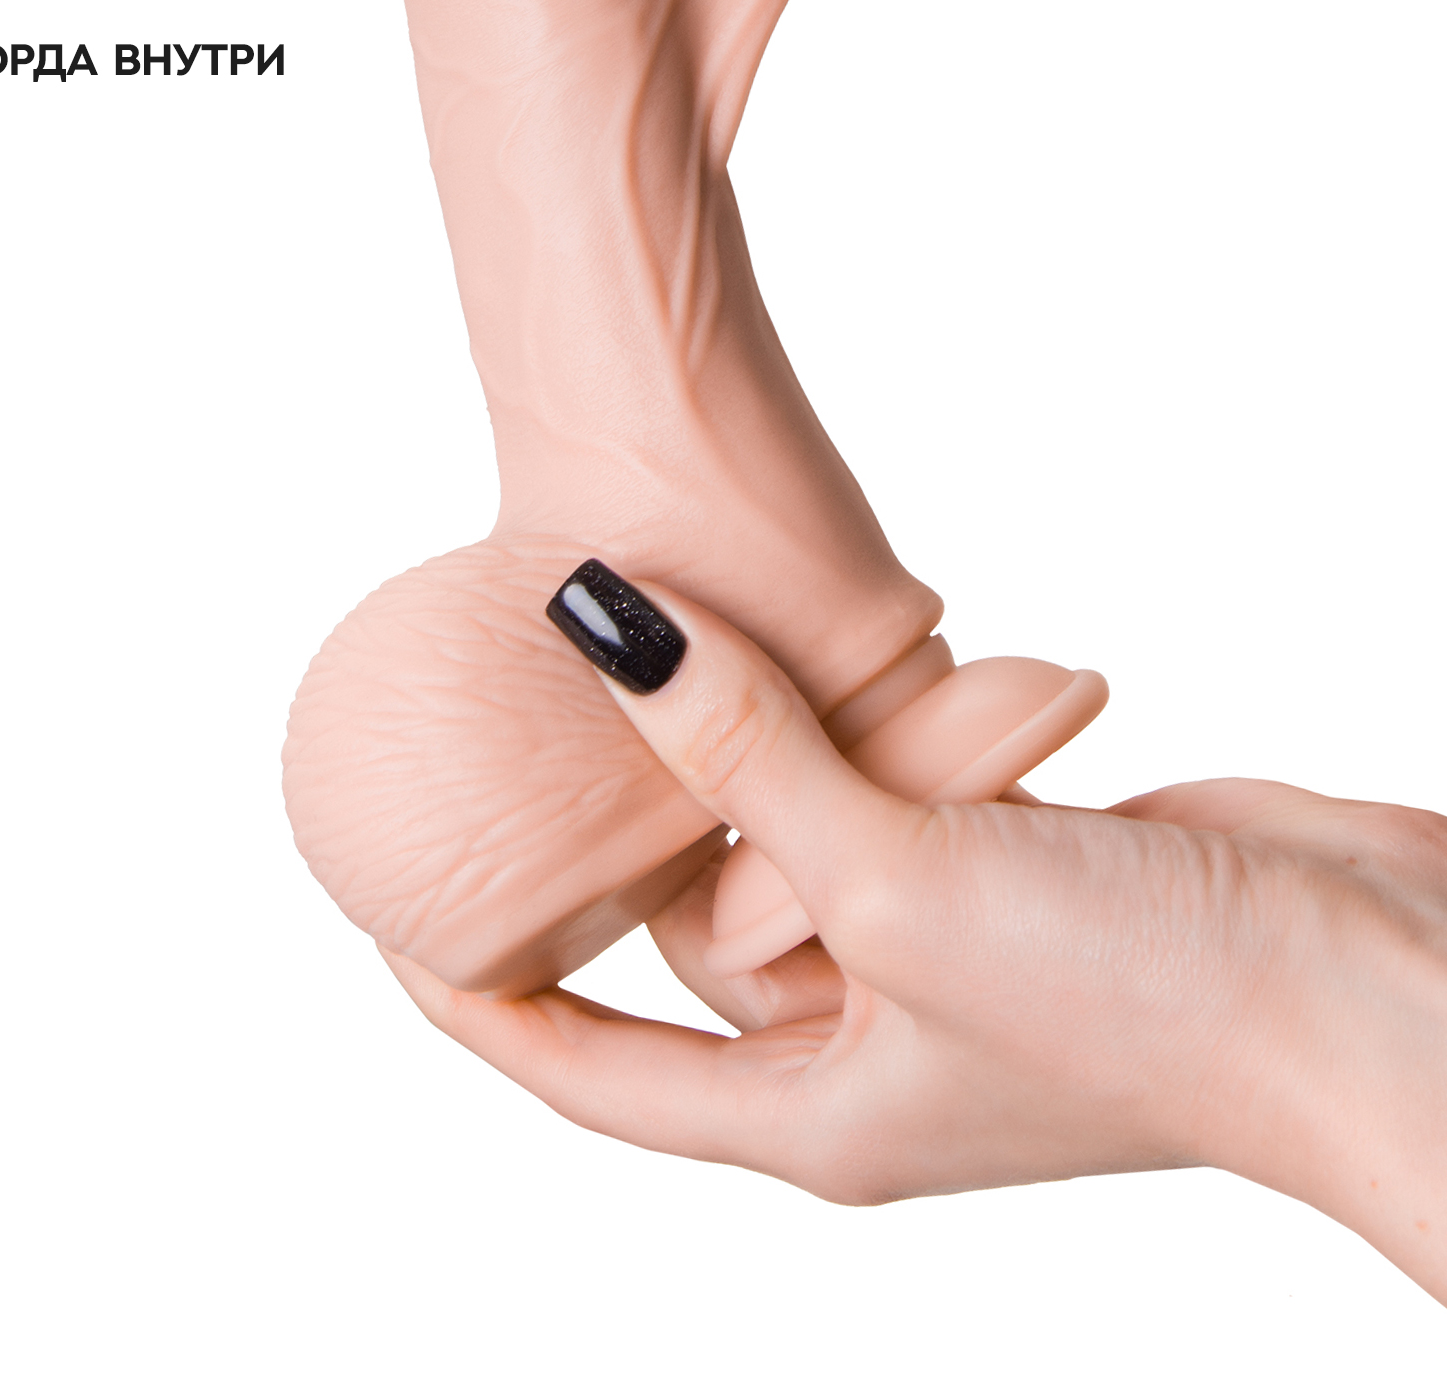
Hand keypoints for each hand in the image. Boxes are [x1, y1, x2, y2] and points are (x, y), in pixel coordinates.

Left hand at [387, 580, 1446, 1305]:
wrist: (1368, 990)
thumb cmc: (1142, 1006)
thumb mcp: (901, 881)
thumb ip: (746, 756)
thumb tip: (593, 630)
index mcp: (810, 1111)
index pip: (586, 1072)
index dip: (476, 996)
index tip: (391, 900)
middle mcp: (866, 1043)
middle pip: (688, 946)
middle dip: (613, 842)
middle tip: (517, 717)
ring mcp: (949, 958)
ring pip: (796, 849)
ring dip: (741, 759)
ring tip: (649, 644)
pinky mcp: (1021, 879)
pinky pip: (892, 801)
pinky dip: (855, 733)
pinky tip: (828, 648)